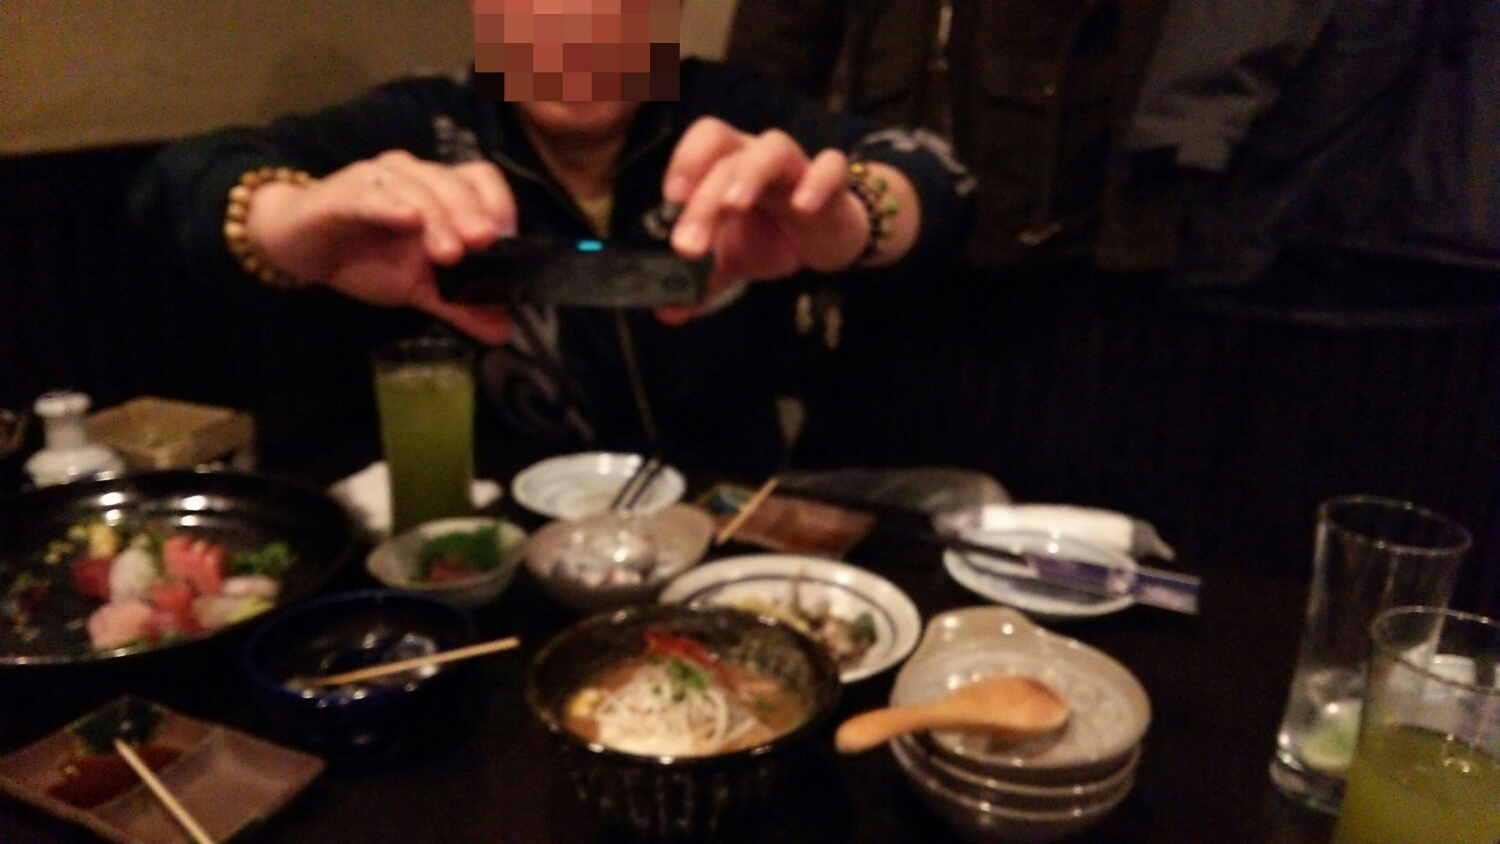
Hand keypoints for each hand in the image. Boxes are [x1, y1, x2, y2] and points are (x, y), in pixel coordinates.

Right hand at [244, 150, 516, 344]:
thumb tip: (505, 331)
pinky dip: (390, 205)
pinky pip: (370, 195)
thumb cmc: (363, 257)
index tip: (509, 240)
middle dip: (470, 213)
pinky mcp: (341, 194)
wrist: (300, 247)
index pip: (479, 179)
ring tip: (450, 253)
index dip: (498, 203)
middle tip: (483, 245)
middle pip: (452, 183)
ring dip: (437, 217)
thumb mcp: (418, 287)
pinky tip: (407, 219)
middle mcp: (413, 176)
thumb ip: (460, 305)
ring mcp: (377, 180)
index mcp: (439, 191)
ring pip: (416, 187)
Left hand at [656, 118, 915, 324]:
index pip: (704, 141)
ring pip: (774, 148)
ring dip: (750, 173)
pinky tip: (803, 207)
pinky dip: (817, 181)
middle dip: (705, 198)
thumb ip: (701, 282)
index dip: (685, 159)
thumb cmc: (772, 236)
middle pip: (728, 157)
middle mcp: (757, 156)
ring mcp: (797, 166)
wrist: (827, 241)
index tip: (669, 199)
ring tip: (734, 205)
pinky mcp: (834, 183)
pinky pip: (831, 166)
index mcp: (728, 166)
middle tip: (690, 246)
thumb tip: (666, 312)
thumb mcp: (734, 260)